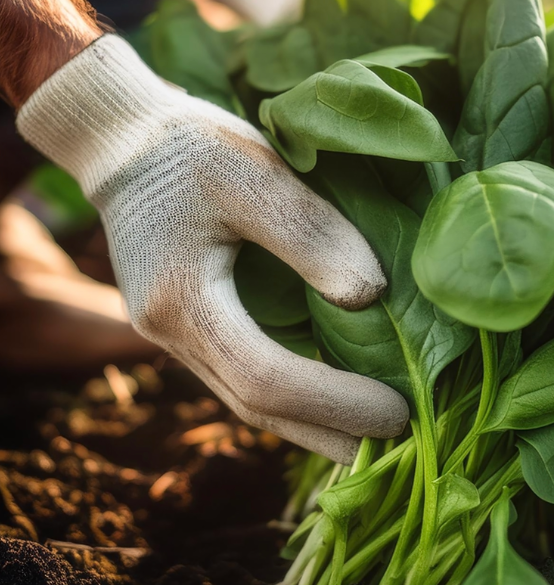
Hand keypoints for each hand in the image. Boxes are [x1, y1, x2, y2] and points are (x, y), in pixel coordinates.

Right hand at [17, 36, 408, 462]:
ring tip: (374, 434)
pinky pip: (239, 372)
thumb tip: (369, 297)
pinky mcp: (184, 321)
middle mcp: (169, 332)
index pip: (266, 378)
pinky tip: (326, 392)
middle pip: (255, 407)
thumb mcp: (252, 172)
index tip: (398, 411)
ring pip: (245, 398)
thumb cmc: (188, 146)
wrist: (119, 139)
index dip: (334, 402)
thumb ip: (309, 233)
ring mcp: (171, 332)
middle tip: (404, 445)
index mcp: (181, 299)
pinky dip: (288, 391)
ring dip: (309, 422)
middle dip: (329, 433)